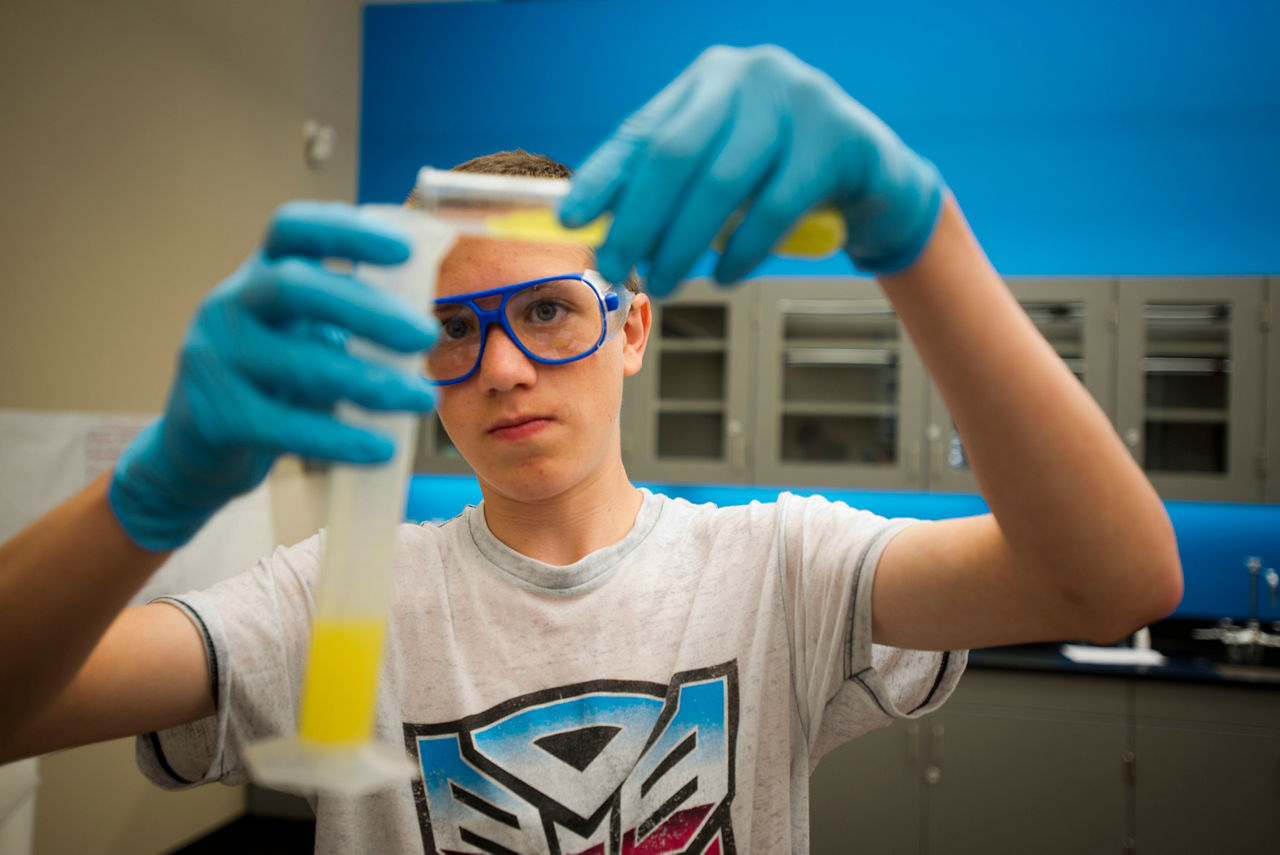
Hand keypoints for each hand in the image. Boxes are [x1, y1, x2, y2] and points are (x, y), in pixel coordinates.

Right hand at [110, 202, 439, 550]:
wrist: (197, 451)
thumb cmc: (270, 384)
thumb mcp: (300, 337)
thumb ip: (346, 321)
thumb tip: (424, 323)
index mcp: (258, 275)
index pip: (292, 229)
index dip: (346, 232)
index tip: (405, 251)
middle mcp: (230, 305)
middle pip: (293, 286)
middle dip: (368, 310)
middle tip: (425, 336)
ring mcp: (213, 357)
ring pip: (297, 363)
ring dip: (371, 382)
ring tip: (420, 399)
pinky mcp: (213, 415)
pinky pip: (285, 426)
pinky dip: (341, 439)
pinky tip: (382, 449)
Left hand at [561, 44, 944, 296]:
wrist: (873, 178)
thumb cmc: (781, 178)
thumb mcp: (721, 172)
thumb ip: (668, 187)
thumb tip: (597, 229)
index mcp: (708, 79)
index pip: (643, 132)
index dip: (602, 178)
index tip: (569, 221)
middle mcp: (749, 76)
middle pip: (675, 154)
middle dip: (639, 220)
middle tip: (618, 268)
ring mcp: (797, 99)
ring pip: (721, 183)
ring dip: (685, 244)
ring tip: (666, 283)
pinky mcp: (838, 137)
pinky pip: (775, 207)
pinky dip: (742, 251)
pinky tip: (725, 277)